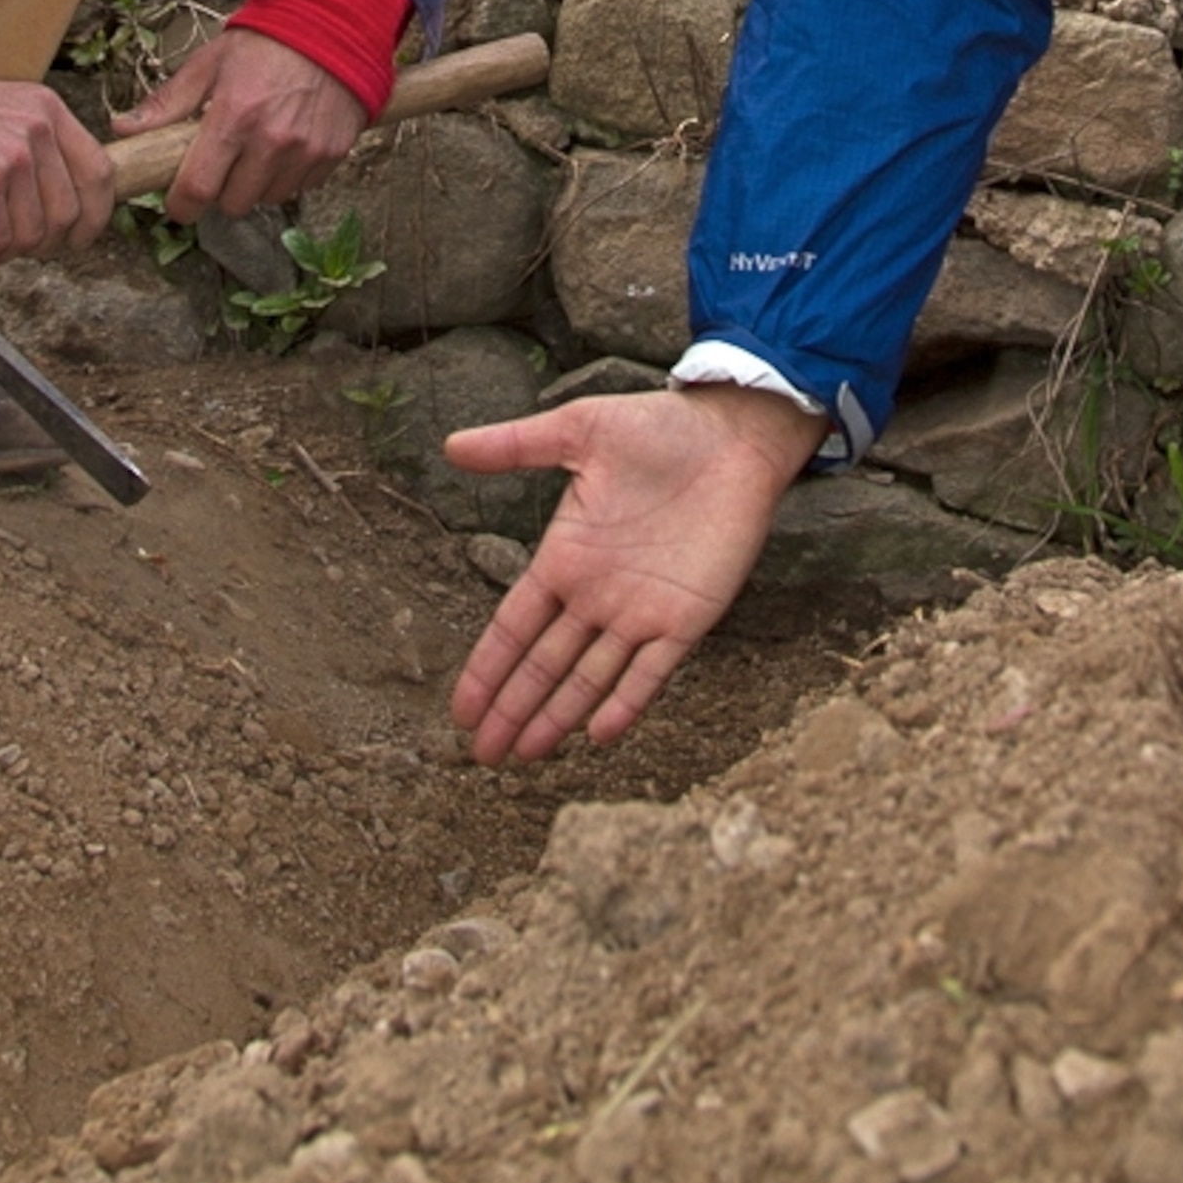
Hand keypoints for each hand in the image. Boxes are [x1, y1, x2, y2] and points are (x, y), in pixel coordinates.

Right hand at [0, 45, 114, 269]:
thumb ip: (30, 149)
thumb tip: (55, 206)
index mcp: (47, 108)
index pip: (100, 171)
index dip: (95, 215)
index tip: (78, 238)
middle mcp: (37, 126)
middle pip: (70, 211)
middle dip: (43, 244)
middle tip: (9, 247)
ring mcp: (11, 151)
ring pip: (32, 233)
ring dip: (3, 251)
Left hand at [112, 25, 367, 221]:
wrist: (335, 25)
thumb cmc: (267, 42)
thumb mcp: (210, 64)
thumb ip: (167, 102)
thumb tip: (122, 128)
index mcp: (233, 117)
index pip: (197, 189)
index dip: (182, 204)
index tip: (179, 199)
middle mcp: (271, 140)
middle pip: (233, 203)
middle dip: (220, 191)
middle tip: (222, 164)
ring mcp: (305, 151)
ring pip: (267, 199)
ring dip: (256, 185)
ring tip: (256, 151)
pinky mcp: (331, 154)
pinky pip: (300, 188)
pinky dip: (288, 176)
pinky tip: (286, 146)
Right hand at [446, 383, 826, 764]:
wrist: (732, 435)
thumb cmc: (655, 427)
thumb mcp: (578, 431)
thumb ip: (516, 446)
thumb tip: (450, 446)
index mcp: (565, 557)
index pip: (515, 625)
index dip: (487, 668)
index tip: (459, 710)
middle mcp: (598, 594)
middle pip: (545, 664)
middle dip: (513, 708)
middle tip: (482, 755)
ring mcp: (642, 610)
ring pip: (591, 677)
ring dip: (558, 716)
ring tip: (525, 755)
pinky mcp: (688, 617)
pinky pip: (652, 671)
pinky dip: (627, 702)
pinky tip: (599, 734)